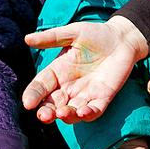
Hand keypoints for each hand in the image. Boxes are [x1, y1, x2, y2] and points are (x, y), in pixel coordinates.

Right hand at [22, 16, 148, 122]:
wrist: (122, 39)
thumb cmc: (96, 34)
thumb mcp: (73, 33)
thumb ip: (51, 38)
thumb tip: (27, 39)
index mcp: (58, 71)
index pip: (41, 86)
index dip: (33, 95)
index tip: (27, 103)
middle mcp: (69, 86)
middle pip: (52, 104)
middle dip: (46, 112)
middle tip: (43, 115)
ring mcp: (86, 93)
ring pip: (71, 112)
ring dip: (66, 116)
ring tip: (62, 113)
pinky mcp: (103, 97)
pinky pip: (94, 111)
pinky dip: (88, 114)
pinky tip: (83, 112)